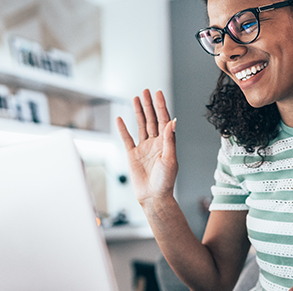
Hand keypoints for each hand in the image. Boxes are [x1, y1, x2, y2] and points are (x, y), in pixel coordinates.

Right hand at [116, 89, 177, 203]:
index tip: (158, 93)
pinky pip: (127, 138)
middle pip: (152, 119)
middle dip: (149, 105)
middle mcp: (155, 143)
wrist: (153, 197)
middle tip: (145, 91)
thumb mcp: (170, 159)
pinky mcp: (133, 155)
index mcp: (166, 143)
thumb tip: (171, 121)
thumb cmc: (165, 181)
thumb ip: (169, 140)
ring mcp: (143, 148)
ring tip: (136, 98)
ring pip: (141, 125)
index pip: (163, 120)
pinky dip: (123, 128)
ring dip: (138, 112)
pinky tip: (121, 118)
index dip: (160, 106)